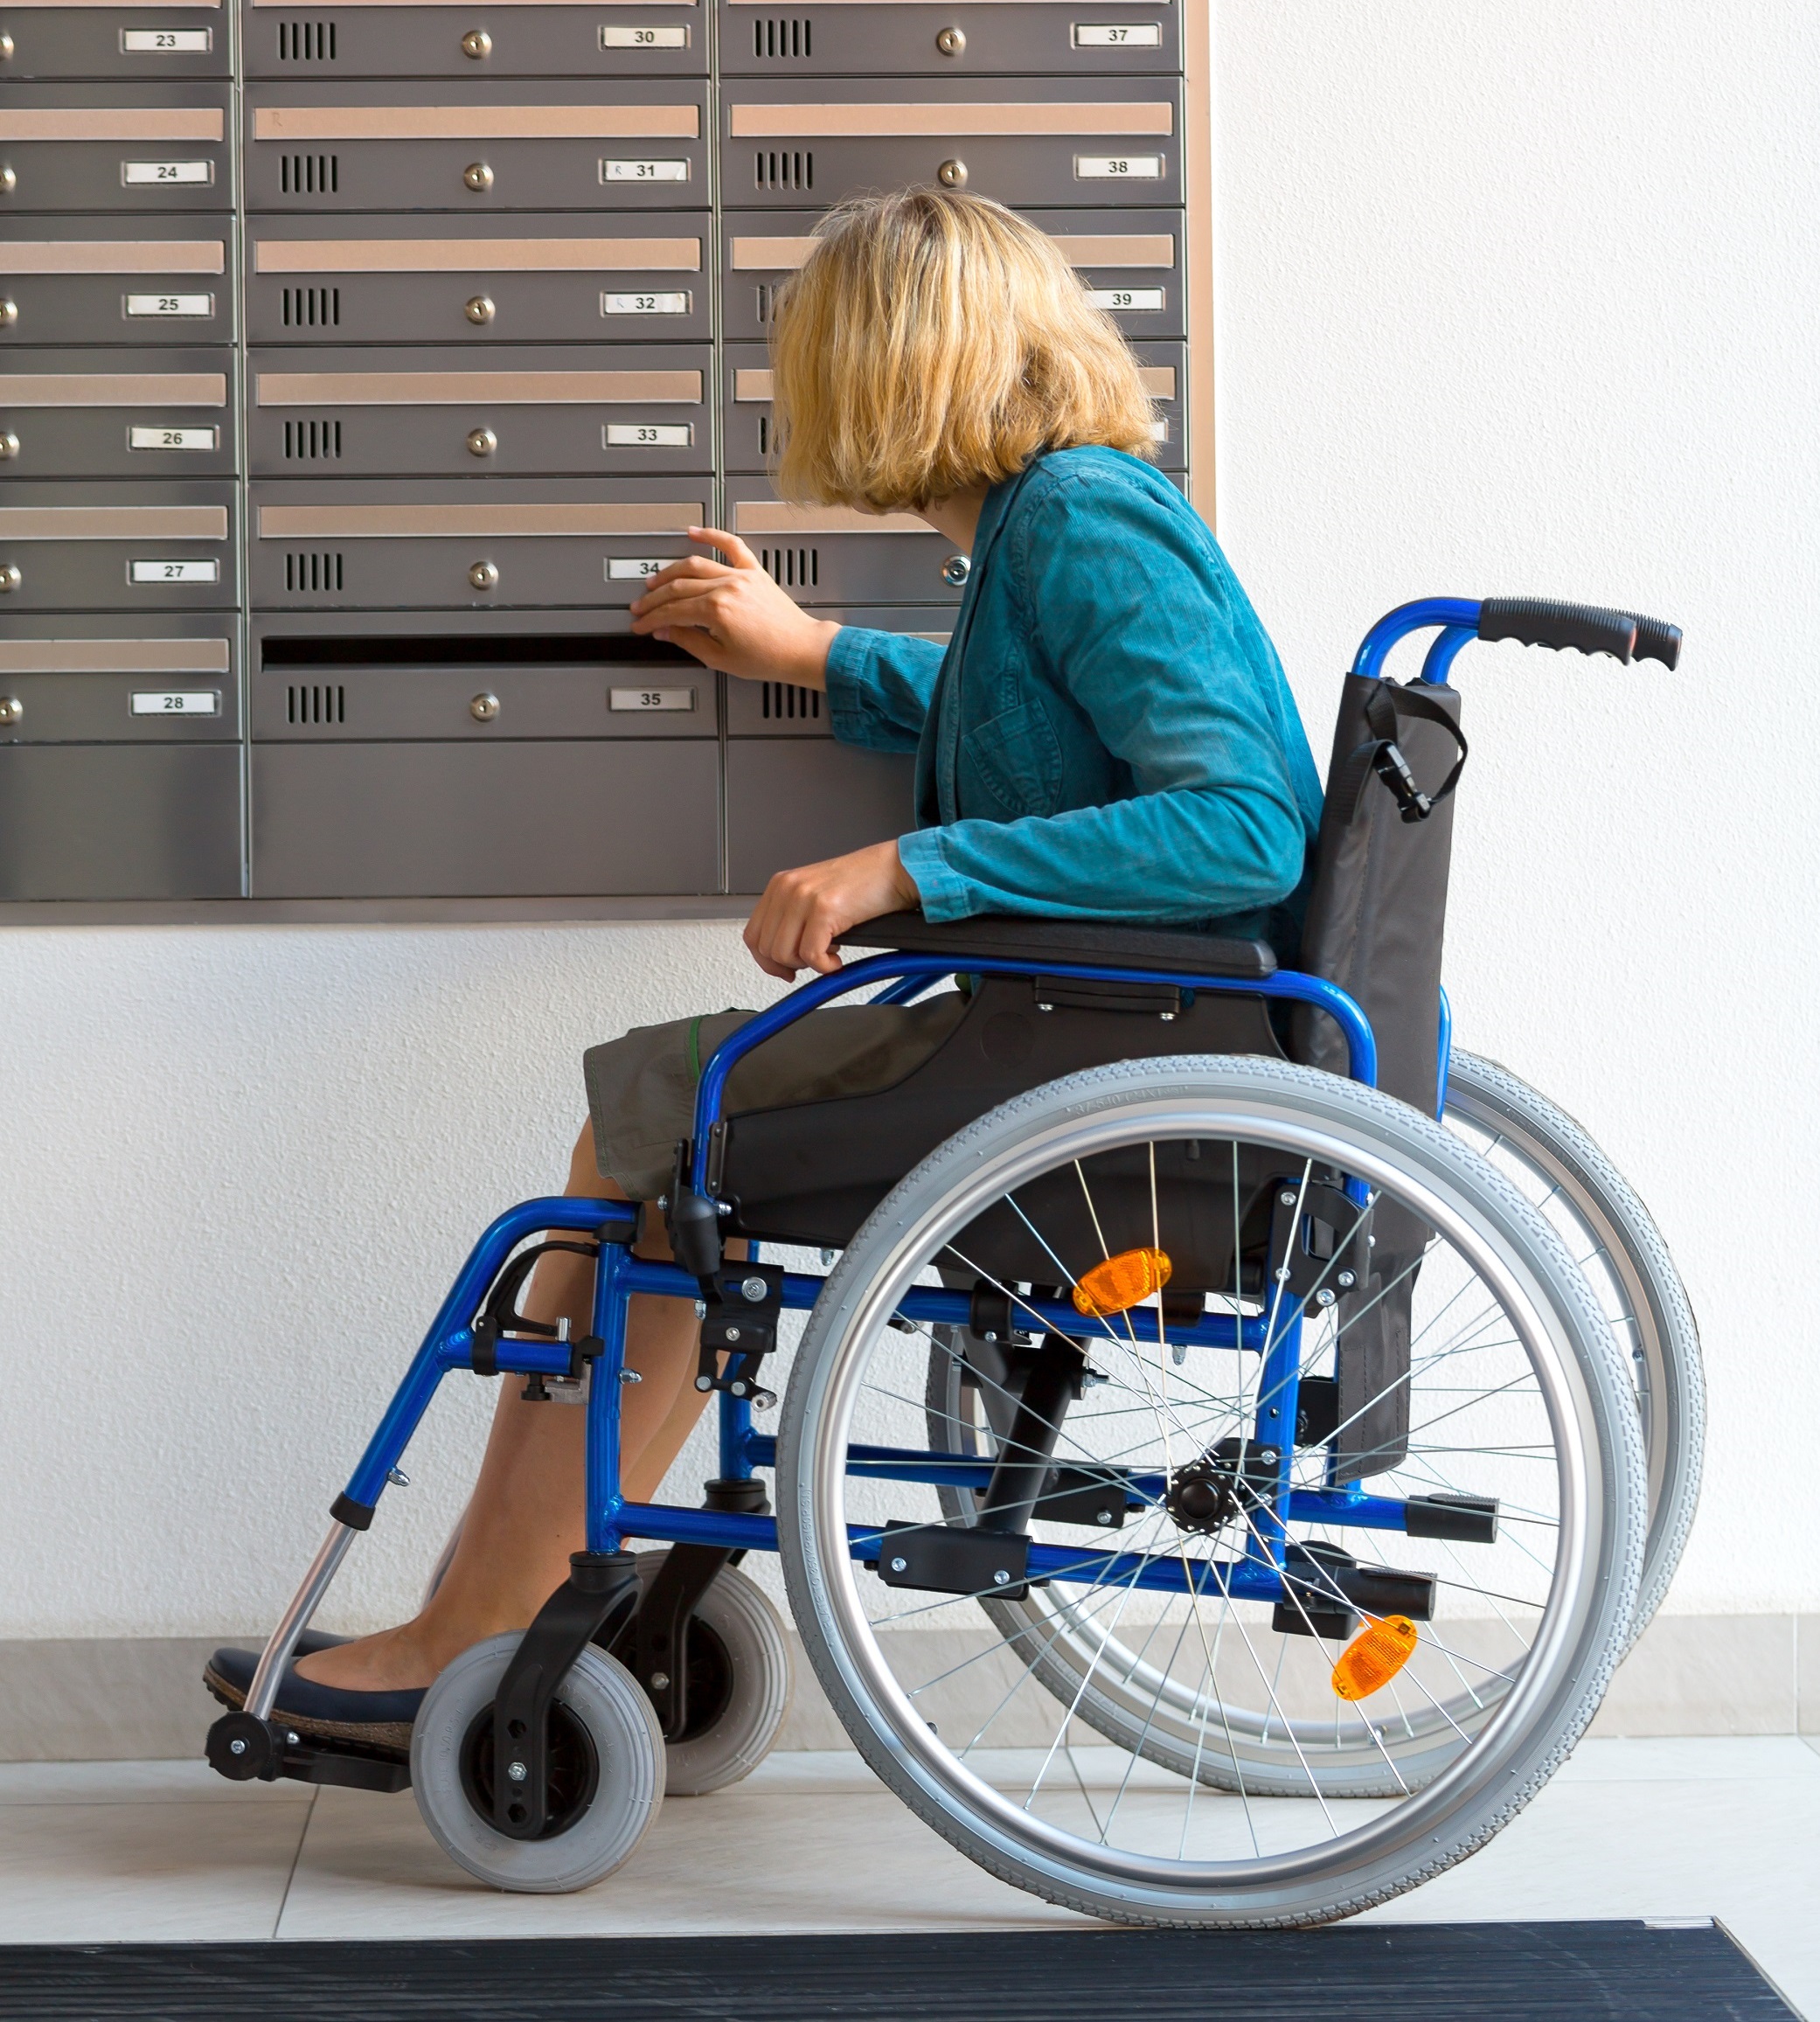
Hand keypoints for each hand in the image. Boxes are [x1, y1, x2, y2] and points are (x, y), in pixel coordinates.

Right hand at [630, 527, 838, 688]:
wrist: (801, 650)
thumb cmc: (770, 657)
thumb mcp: (721, 659)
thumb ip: (688, 641)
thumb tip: (665, 632)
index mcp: (716, 611)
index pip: (672, 611)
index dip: (652, 619)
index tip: (642, 624)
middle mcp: (727, 588)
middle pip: (678, 587)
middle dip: (654, 599)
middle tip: (641, 607)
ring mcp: (740, 577)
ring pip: (695, 565)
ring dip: (670, 572)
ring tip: (655, 581)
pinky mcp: (754, 572)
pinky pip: (731, 546)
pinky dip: (712, 535)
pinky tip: (694, 532)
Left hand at [744, 839, 919, 979]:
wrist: (894, 870)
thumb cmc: (863, 883)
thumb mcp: (815, 895)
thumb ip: (793, 918)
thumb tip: (780, 955)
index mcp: (780, 885)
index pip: (753, 935)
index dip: (766, 960)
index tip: (784, 969)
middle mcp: (787, 888)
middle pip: (767, 948)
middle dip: (789, 965)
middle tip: (812, 962)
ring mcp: (804, 897)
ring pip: (785, 954)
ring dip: (808, 964)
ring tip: (829, 953)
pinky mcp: (824, 909)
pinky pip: (811, 955)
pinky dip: (825, 966)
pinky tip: (838, 958)